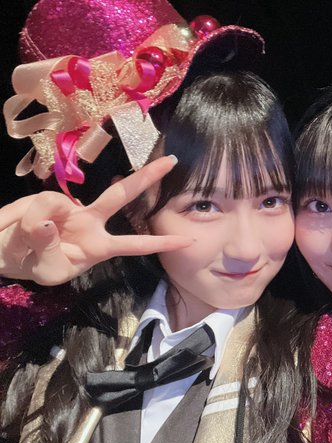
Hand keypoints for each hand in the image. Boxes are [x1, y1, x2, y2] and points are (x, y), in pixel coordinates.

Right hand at [0, 155, 191, 284]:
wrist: (4, 252)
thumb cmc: (33, 265)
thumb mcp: (46, 270)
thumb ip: (47, 247)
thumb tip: (48, 220)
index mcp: (99, 246)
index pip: (136, 244)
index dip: (161, 243)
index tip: (190, 239)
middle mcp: (90, 222)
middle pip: (122, 196)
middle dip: (146, 178)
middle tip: (172, 161)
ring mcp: (68, 208)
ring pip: (56, 204)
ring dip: (35, 222)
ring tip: (23, 237)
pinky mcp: (45, 200)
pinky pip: (37, 205)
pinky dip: (24, 218)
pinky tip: (16, 227)